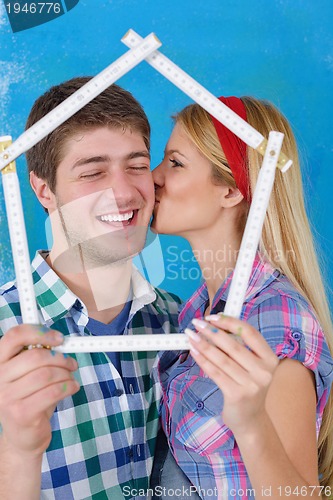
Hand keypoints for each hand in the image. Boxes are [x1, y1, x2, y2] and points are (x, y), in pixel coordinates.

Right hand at [0, 324, 78, 457]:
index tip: (58, 338)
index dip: (39, 332)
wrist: (23, 436)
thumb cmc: (30, 398)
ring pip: (47, 374)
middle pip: (36, 356)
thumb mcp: (29, 373)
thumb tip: (59, 340)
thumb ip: (38, 355)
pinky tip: (72, 387)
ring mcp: (7, 397)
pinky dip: (69, 386)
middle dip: (60, 358)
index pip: (15, 336)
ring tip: (70, 377)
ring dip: (66, 374)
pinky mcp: (21, 413)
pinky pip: (53, 392)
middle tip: (71, 363)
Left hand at [186, 315, 278, 434]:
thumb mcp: (252, 367)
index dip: (230, 322)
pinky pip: (216, 372)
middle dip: (212, 331)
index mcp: (270, 359)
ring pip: (222, 359)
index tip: (213, 316)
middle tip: (197, 323)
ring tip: (190, 335)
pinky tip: (193, 351)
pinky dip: (202, 360)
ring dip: (203, 344)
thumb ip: (240, 348)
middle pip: (234, 345)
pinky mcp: (236, 395)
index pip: (250, 333)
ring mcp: (251, 384)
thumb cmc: (248, 387)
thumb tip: (214, 326)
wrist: (251, 421)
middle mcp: (264, 371)